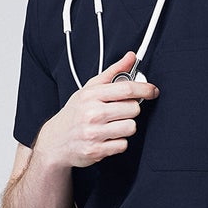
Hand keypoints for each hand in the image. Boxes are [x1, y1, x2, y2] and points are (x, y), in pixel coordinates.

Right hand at [32, 52, 158, 169]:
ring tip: (113, 126)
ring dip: (126, 127)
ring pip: (130, 127)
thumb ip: (112, 73)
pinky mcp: (96, 151)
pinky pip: (123, 145)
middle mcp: (92, 113)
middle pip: (133, 109)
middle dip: (131, 110)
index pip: (126, 88)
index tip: (152, 91)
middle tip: (121, 112)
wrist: (55, 141)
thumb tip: (130, 57)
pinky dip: (118, 142)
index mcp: (91, 95)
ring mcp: (93, 133)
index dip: (144, 89)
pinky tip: (107, 138)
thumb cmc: (75, 113)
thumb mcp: (89, 89)